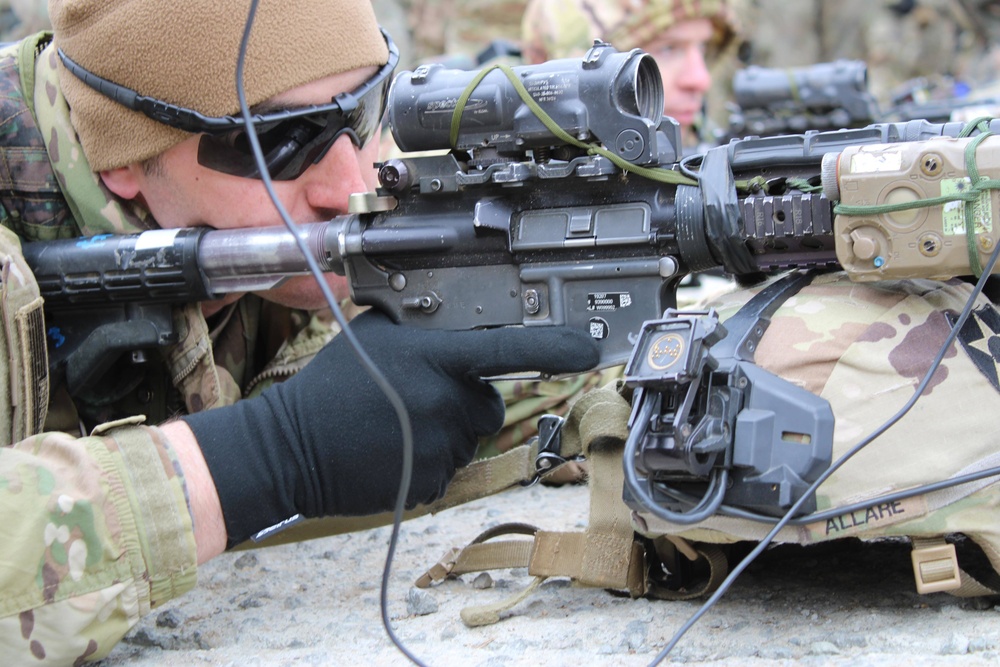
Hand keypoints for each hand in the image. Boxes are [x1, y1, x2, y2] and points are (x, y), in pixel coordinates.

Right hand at [183, 311, 599, 546]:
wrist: (291, 448)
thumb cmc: (329, 387)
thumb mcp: (373, 337)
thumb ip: (420, 329)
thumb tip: (451, 324)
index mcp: (432, 360)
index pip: (506, 350)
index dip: (552, 347)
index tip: (586, 348)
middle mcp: (444, 403)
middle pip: (487, 403)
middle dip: (465, 399)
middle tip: (419, 396)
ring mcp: (439, 447)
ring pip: (465, 436)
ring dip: (443, 429)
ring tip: (396, 424)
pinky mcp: (431, 483)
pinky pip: (447, 467)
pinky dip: (429, 459)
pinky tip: (393, 448)